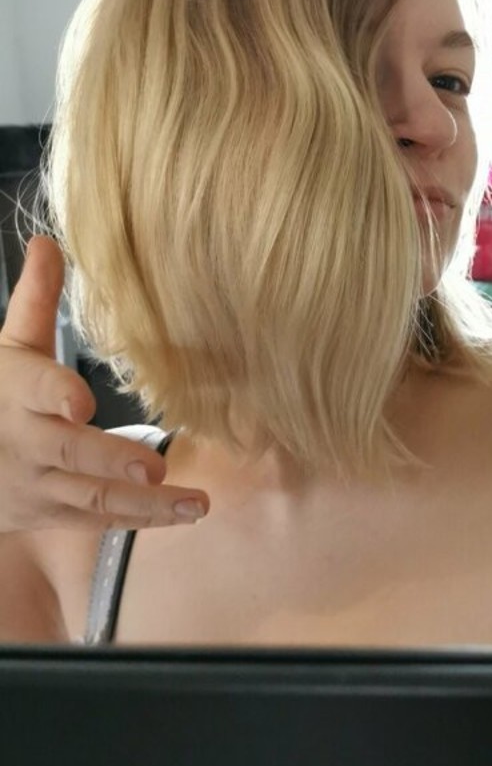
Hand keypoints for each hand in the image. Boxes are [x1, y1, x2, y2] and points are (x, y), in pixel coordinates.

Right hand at [0, 236, 208, 532]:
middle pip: (68, 451)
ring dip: (148, 504)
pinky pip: (101, 522)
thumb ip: (35, 301)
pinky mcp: (53, 514)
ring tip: (198, 503)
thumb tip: (47, 242)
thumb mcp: (10, 348)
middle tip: (155, 466)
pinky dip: (144, 520)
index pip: (32, 388)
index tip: (82, 402)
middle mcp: (25, 441)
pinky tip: (186, 513)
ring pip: (92, 498)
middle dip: (111, 459)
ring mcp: (39, 484)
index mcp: (15, 390)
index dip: (54, 395)